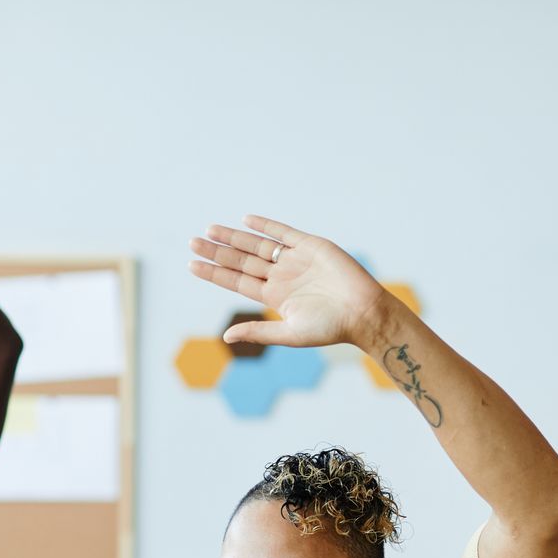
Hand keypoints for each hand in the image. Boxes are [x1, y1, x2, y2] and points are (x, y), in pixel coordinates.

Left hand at [189, 217, 391, 350]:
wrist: (364, 313)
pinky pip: (284, 232)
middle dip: (218, 251)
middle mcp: (281, 277)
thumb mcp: (290, 334)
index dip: (214, 273)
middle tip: (193, 241)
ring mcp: (294, 260)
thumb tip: (225, 337)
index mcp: (274, 298)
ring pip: (257, 246)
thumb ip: (258, 331)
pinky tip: (246, 220)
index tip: (192, 264)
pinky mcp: (311, 246)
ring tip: (210, 230)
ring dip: (234, 237)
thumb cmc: (331, 328)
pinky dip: (266, 226)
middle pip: (241, 261)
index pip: (236, 282)